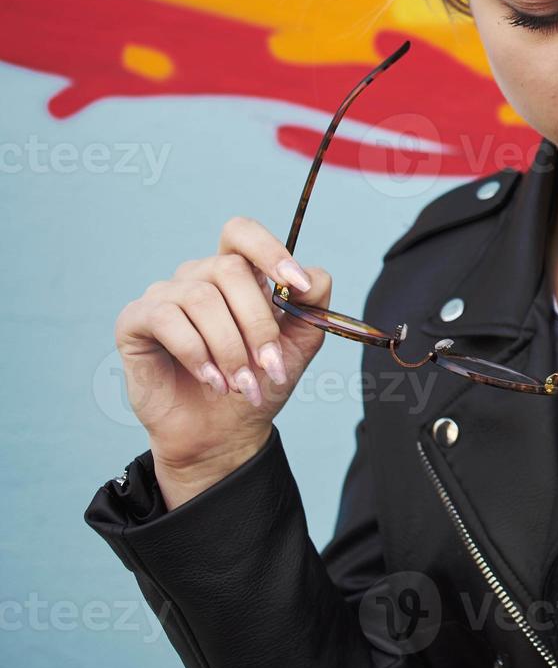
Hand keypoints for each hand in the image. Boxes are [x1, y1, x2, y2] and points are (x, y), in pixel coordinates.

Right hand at [113, 216, 334, 508]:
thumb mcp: (298, 344)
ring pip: (201, 297)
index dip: (270, 251)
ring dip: (229, 347)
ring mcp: (164, 296)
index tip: (298, 286)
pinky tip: (211, 379)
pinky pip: (166, 318)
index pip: (242, 233)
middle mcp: (197, 277)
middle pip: (230, 270)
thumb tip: (311, 276)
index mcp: (237, 274)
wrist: (223, 433)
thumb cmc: (258, 381)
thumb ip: (312, 305)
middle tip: (268, 367)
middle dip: (258, 323)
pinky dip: (196, 352)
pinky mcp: (136, 321)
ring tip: (242, 383)